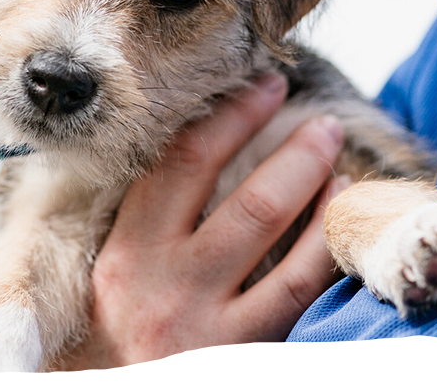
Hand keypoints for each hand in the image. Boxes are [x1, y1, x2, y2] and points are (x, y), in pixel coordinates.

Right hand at [46, 71, 350, 378]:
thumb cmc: (90, 351)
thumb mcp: (93, 283)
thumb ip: (129, 226)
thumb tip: (179, 152)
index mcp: (124, 259)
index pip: (183, 165)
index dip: (232, 117)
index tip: (265, 83)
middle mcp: (169, 295)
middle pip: (252, 208)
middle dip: (299, 157)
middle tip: (325, 125)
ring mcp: (213, 342)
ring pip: (295, 268)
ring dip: (330, 215)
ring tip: (346, 178)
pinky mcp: (246, 378)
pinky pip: (304, 322)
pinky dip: (332, 278)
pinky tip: (346, 250)